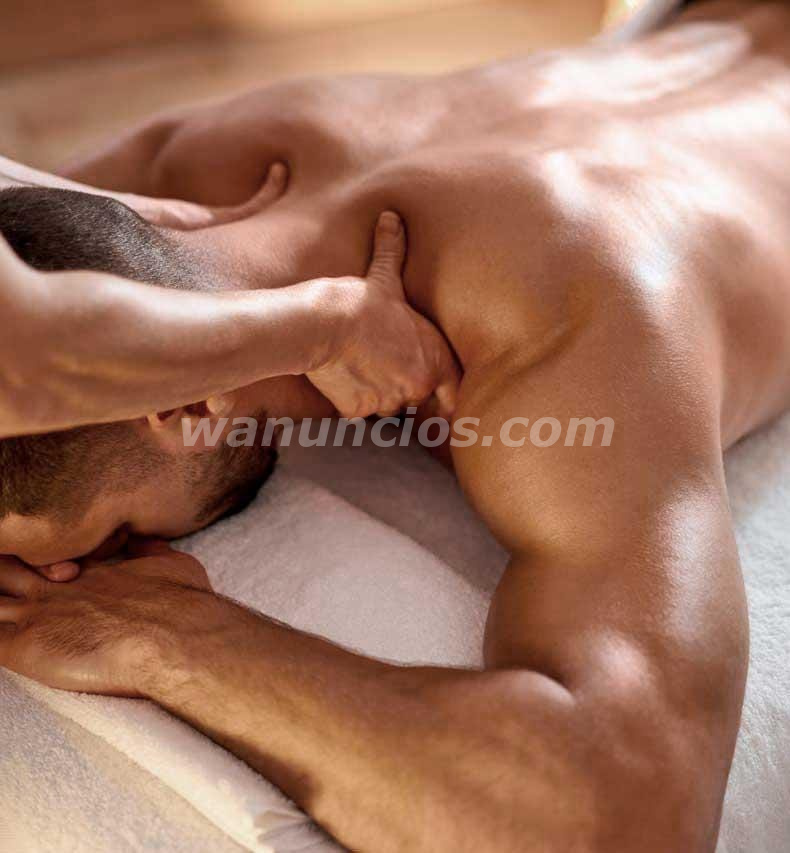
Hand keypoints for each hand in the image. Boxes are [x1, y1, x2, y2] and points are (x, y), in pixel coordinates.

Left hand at [0, 540, 211, 695]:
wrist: (173, 636)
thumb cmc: (182, 604)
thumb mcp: (172, 564)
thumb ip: (151, 552)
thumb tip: (145, 540)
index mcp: (89, 572)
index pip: (46, 558)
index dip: (36, 559)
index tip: (39, 564)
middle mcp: (57, 587)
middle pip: (6, 569)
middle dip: (4, 570)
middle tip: (6, 573)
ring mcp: (36, 614)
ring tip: (1, 608)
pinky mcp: (22, 646)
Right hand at [307, 212, 459, 419]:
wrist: (322, 323)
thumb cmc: (361, 300)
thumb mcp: (385, 277)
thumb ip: (394, 252)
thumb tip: (392, 217)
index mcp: (435, 363)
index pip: (454, 395)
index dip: (446, 397)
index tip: (437, 398)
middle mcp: (415, 388)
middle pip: (414, 399)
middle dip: (402, 387)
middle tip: (385, 369)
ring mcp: (386, 402)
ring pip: (386, 406)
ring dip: (377, 394)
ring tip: (362, 368)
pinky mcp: (357, 410)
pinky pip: (358, 411)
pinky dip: (351, 399)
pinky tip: (341, 376)